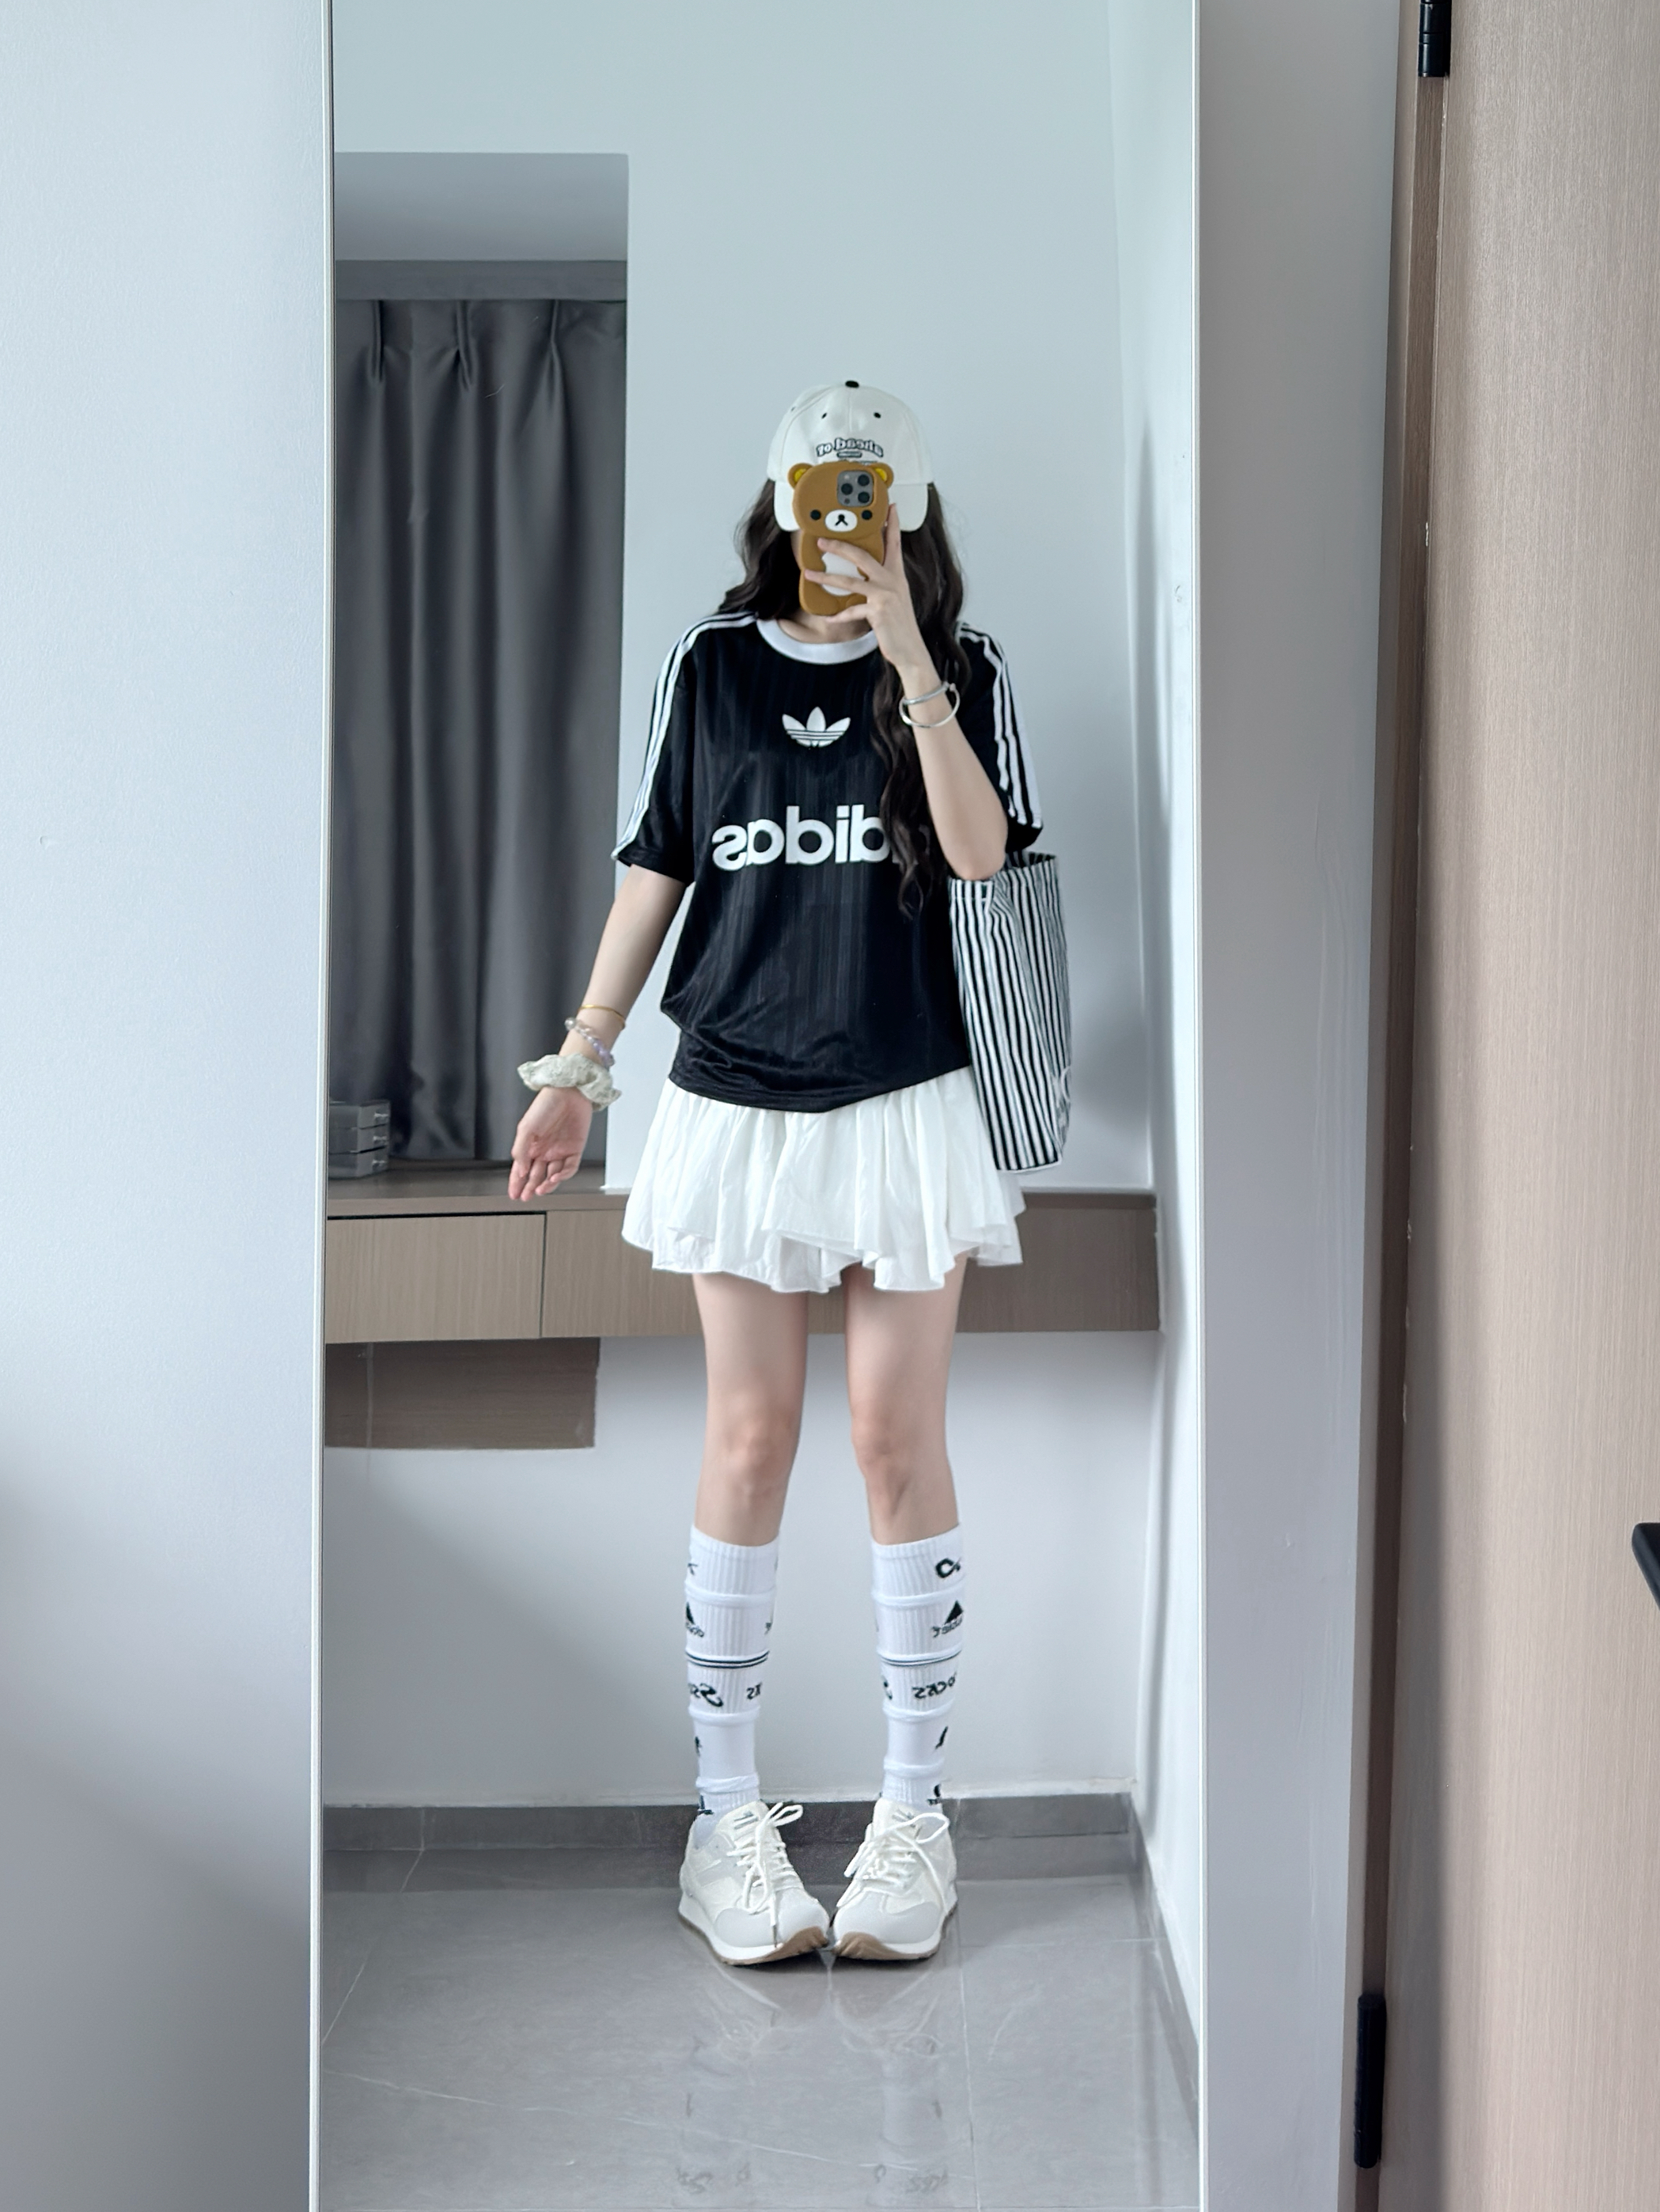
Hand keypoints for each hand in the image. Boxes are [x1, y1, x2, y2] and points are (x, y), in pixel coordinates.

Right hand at [509, 1082, 591, 1198]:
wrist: (569, 1092)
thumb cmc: (546, 1104)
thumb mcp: (526, 1128)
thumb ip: (520, 1151)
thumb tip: (520, 1171)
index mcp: (530, 1144)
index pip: (521, 1169)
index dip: (516, 1182)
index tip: (513, 1194)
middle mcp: (545, 1149)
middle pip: (536, 1175)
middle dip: (529, 1188)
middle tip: (525, 1197)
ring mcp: (560, 1150)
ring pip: (552, 1175)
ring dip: (546, 1184)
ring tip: (539, 1190)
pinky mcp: (575, 1149)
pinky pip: (569, 1167)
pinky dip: (562, 1176)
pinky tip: (554, 1178)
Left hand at [803, 506, 930, 678]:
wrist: (910, 649)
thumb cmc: (900, 626)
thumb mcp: (895, 599)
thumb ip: (882, 584)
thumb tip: (865, 578)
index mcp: (897, 575)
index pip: (894, 543)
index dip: (891, 524)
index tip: (889, 507)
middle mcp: (892, 581)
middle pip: (863, 556)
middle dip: (840, 546)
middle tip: (822, 540)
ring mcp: (885, 595)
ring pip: (851, 581)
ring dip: (827, 577)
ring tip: (810, 573)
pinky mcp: (878, 611)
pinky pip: (852, 611)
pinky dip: (838, 616)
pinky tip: (827, 618)